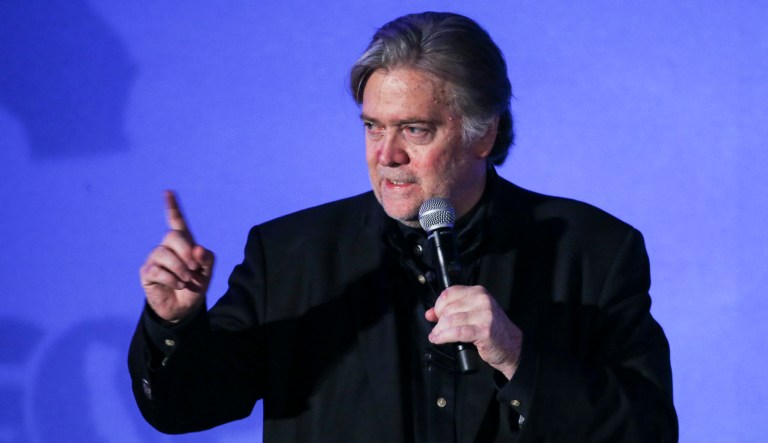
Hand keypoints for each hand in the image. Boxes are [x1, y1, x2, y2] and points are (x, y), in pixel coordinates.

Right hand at [139, 190, 213, 322]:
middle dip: (185, 250)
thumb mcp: (207, 273)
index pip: (177, 221)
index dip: (172, 207)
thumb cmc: (195, 286)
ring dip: (179, 268)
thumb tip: (198, 249)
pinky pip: (157, 270)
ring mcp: (155, 259)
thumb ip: (207, 259)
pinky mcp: (147, 272)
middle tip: (194, 268)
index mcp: (184, 244)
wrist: (184, 308)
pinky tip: (177, 285)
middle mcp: (167, 248)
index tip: (168, 192)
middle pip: (172, 235)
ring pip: (163, 252)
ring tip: (186, 280)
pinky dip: (172, 279)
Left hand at [425, 285, 522, 378]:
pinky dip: (444, 336)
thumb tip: (430, 313)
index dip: (438, 305)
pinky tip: (439, 340)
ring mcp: (484, 315)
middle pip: (448, 308)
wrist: (512, 345)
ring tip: (436, 336)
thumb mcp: (472, 314)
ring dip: (439, 330)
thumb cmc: (492, 330)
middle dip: (438, 321)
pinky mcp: (484, 330)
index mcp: (478, 292)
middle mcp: (482, 300)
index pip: (449, 293)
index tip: (435, 315)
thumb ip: (452, 311)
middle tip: (436, 330)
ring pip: (450, 320)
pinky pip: (457, 332)